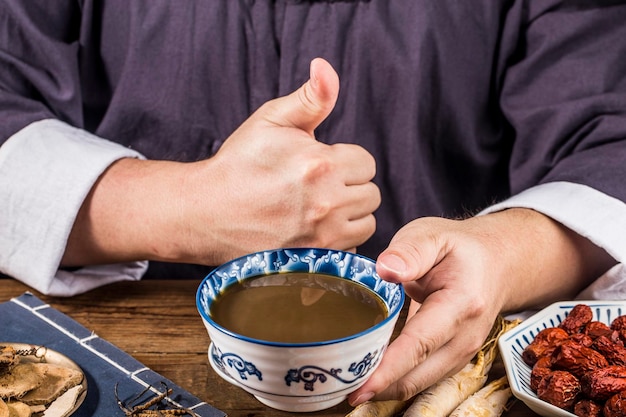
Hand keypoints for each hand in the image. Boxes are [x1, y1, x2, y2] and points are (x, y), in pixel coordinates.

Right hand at [201, 57, 379, 260]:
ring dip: (350, 213)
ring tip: (319, 207)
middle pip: (370, 193)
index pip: (365, 162)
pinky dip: (342, 238)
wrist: (205, 212)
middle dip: (349, 185)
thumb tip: (326, 67)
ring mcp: (322, 235)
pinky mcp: (315, 259)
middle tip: (318, 186)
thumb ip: (310, 98)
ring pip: (367, 221)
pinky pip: (353, 247)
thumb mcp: (270, 120)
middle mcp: (327, 202)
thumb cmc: (239, 164)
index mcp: (320, 163)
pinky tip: (317, 228)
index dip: (344, 160)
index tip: (320, 165)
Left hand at [348, 208, 614, 404]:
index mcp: (460, 304)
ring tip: (344, 384)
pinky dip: (393, 382)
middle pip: (417, 376)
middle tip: (335, 385)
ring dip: (383, 389)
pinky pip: (421, 378)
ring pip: (418, 384)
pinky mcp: (453, 359)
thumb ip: (410, 252)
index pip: (420, 344)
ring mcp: (462, 353)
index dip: (388, 369)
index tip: (358, 386)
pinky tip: (366, 377)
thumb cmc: (458, 248)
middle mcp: (465, 337)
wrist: (496, 263)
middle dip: (377, 388)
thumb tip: (385, 269)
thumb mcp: (433, 236)